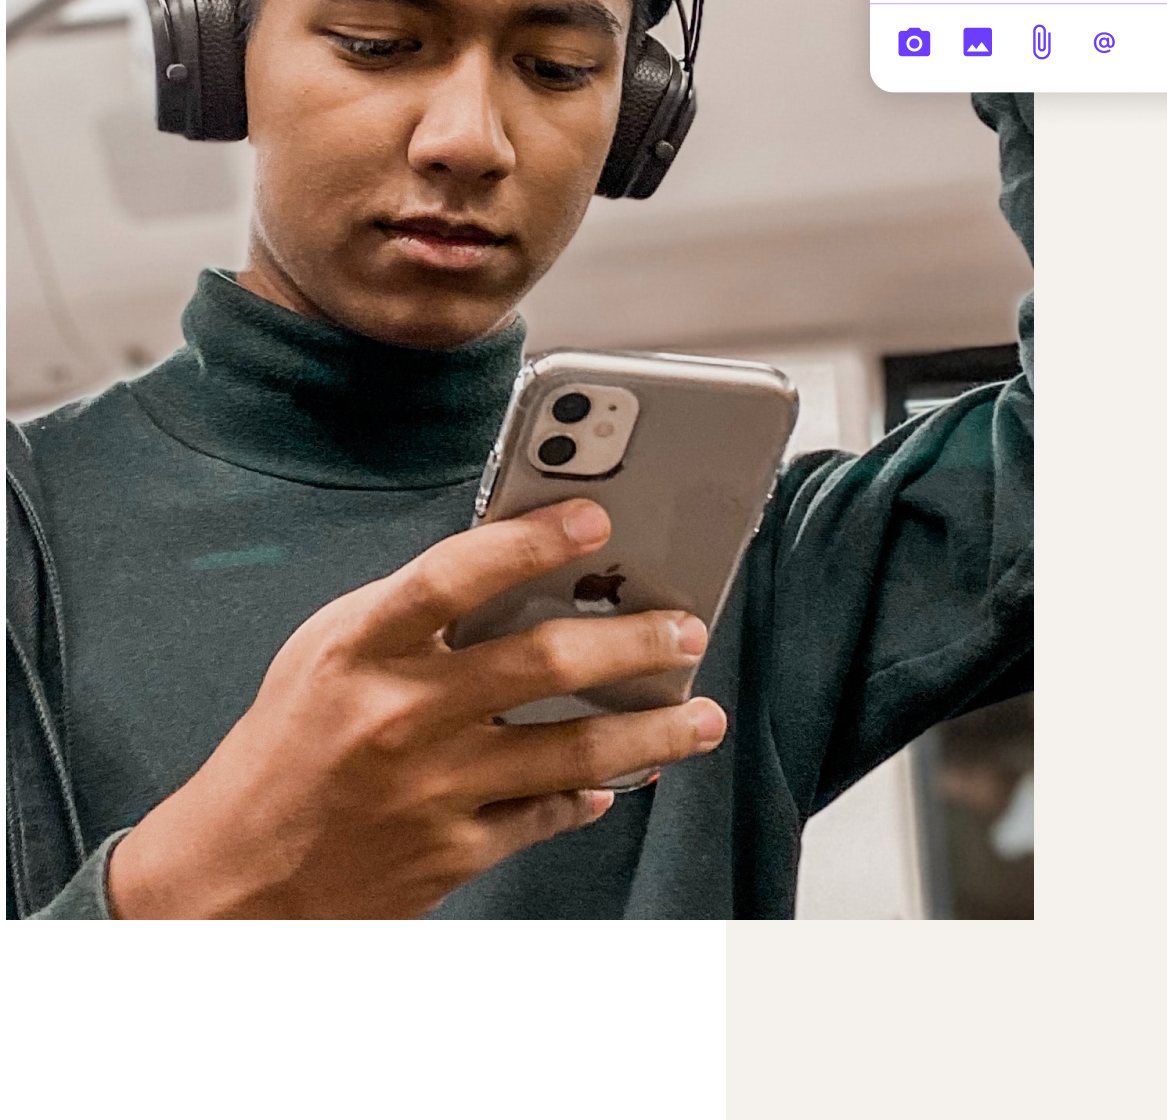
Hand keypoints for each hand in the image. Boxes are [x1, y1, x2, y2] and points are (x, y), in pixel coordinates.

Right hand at [107, 500, 724, 917]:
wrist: (232, 882)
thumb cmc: (289, 743)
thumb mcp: (329, 650)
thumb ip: (415, 608)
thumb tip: (524, 567)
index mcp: (363, 646)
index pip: (457, 573)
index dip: (532, 538)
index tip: (597, 517)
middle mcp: (401, 715)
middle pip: (542, 661)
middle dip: (632, 640)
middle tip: (687, 626)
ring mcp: (432, 790)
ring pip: (571, 750)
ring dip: (651, 729)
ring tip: (701, 713)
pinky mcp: (452, 854)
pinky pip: (547, 814)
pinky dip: (591, 793)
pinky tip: (621, 777)